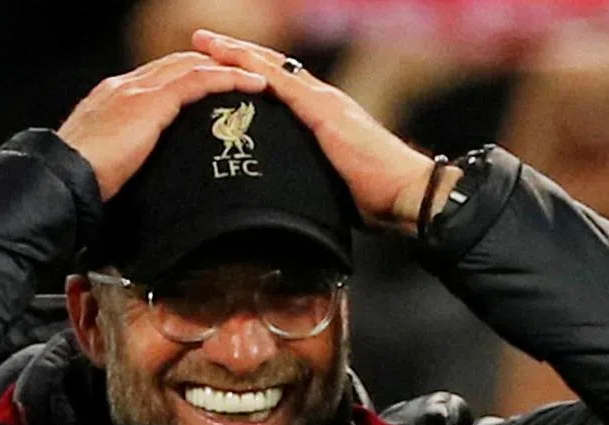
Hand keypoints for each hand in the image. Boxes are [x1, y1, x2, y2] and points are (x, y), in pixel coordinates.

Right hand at [58, 52, 266, 200]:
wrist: (60, 181)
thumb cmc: (78, 186)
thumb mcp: (107, 168)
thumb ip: (127, 161)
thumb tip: (143, 181)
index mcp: (112, 100)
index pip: (159, 79)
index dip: (190, 78)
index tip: (217, 89)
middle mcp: (124, 86)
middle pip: (178, 64)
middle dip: (213, 67)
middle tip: (246, 77)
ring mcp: (136, 91)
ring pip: (192, 66)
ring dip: (228, 69)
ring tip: (259, 78)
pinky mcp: (150, 103)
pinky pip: (199, 81)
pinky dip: (229, 80)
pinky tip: (252, 86)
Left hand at [192, 29, 459, 233]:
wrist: (408, 193)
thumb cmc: (378, 198)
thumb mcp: (332, 185)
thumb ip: (310, 179)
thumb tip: (289, 198)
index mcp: (324, 116)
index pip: (280, 87)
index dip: (250, 73)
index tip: (219, 67)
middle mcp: (323, 100)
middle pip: (271, 69)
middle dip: (235, 54)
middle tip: (200, 41)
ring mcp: (324, 101)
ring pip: (271, 67)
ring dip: (236, 53)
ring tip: (204, 41)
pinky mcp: (324, 110)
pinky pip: (282, 82)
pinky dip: (253, 67)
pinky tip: (229, 59)